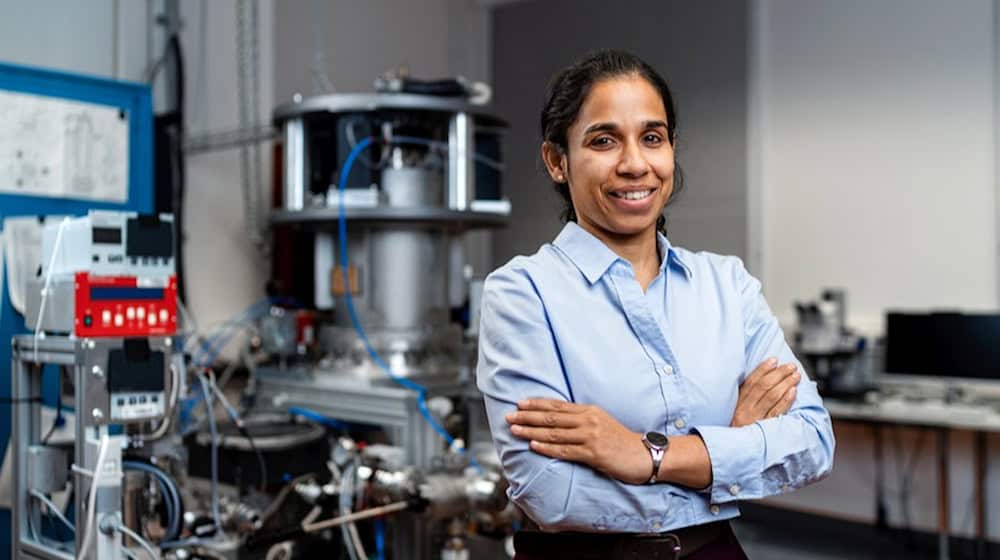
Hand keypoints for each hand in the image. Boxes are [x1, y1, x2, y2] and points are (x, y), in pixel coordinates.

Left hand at [505, 399, 651, 484]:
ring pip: (554, 433)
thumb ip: (581, 420)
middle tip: (509, 416)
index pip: (557, 406)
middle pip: (551, 417)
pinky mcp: (593, 453)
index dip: (537, 404)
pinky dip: (547, 448)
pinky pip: (564, 451)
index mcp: (589, 410)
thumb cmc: (621, 441)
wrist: (644, 454)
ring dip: (532, 432)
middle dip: (528, 417)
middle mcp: (588, 420)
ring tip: (515, 431)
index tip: (519, 403)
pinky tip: (534, 446)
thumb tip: (558, 420)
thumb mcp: (601, 422)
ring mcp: (590, 436)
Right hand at [730, 358, 800, 426]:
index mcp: (738, 403)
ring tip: (796, 376)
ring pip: (772, 397)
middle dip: (779, 374)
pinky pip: (777, 412)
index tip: (774, 360)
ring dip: (785, 383)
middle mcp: (745, 409)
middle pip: (764, 386)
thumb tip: (763, 379)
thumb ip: (746, 397)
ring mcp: (756, 419)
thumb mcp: (735, 411)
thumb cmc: (737, 430)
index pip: (751, 381)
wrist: (734, 452)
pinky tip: (793, 392)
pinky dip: (786, 400)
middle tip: (791, 366)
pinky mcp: (765, 429)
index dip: (763, 369)